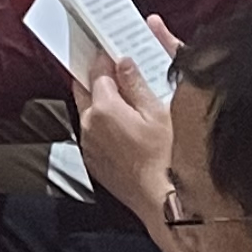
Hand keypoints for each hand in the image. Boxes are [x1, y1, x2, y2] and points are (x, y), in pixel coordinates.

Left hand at [77, 48, 175, 223]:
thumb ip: (137, 84)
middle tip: (111, 66)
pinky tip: (122, 124)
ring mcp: (88, 144)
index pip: (97, 72)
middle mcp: (88, 125)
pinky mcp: (93, 160)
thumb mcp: (159, 113)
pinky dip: (101, 122)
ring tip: (121, 95)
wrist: (162, 201)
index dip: (106, 59)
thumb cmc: (167, 159)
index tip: (113, 50)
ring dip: (99, 100)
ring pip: (87, 111)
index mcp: (103, 108)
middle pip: (84, 89)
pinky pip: (92, 132)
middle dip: (96, 76)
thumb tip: (124, 63)